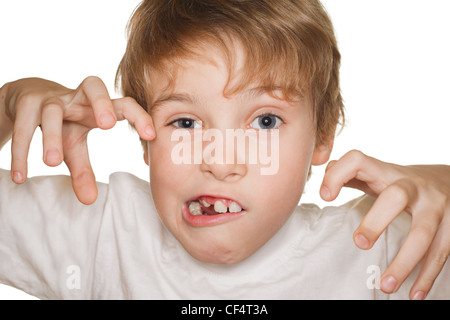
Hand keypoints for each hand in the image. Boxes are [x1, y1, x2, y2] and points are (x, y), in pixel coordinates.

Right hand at [4, 77, 154, 203]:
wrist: (24, 100)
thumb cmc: (62, 124)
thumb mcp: (74, 147)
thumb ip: (84, 171)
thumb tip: (90, 201)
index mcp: (96, 106)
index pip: (124, 104)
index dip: (139, 116)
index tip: (151, 136)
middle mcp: (76, 97)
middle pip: (93, 85)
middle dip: (102, 103)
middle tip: (107, 126)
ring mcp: (50, 98)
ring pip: (52, 112)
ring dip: (52, 137)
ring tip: (52, 164)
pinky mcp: (26, 104)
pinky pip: (23, 127)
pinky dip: (21, 151)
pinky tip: (21, 177)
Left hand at [320, 150, 449, 298]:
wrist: (449, 178)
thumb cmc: (401, 181)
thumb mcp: (377, 173)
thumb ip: (351, 175)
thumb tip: (323, 180)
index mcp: (386, 172)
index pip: (357, 161)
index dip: (338, 174)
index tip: (324, 196)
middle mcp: (412, 185)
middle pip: (395, 198)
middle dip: (376, 220)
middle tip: (359, 243)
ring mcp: (436, 204)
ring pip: (423, 234)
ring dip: (404, 263)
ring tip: (385, 286)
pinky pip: (441, 252)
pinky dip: (428, 276)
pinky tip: (414, 294)